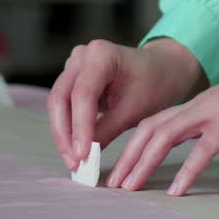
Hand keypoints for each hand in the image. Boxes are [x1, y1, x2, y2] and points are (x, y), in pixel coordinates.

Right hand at [48, 38, 203, 169]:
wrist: (160, 71)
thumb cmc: (153, 85)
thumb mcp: (133, 111)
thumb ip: (106, 131)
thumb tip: (84, 157)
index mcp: (101, 55)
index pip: (82, 94)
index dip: (79, 127)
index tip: (82, 156)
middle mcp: (82, 56)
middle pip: (61, 98)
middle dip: (65, 134)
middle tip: (73, 163)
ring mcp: (74, 65)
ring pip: (57, 103)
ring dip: (63, 134)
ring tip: (73, 161)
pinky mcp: (72, 78)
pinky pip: (63, 105)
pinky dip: (67, 128)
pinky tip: (73, 149)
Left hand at [106, 18, 218, 194]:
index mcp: (200, 110)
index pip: (156, 128)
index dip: (135, 149)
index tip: (121, 172)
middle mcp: (198, 108)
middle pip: (149, 131)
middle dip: (127, 158)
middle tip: (110, 185)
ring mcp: (212, 111)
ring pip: (164, 136)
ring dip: (143, 163)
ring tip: (129, 188)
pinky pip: (203, 147)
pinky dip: (187, 170)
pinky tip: (176, 190)